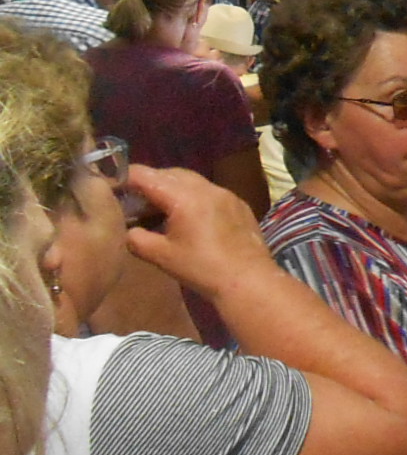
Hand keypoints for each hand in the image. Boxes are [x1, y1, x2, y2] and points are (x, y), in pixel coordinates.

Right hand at [121, 165, 277, 299]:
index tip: (110, 183)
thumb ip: (136, 238)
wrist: (248, 280)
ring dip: (172, 188)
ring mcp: (226, 194)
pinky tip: (187, 215)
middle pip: (170, 173)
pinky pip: (209, 192)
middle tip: (133, 198)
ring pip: (192, 181)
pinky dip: (193, 196)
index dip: (125, 177)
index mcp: (185, 197)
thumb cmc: (201, 268)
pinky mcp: (238, 204)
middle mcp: (207, 188)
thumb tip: (129, 230)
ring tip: (157, 208)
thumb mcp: (161, 255)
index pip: (147, 176)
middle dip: (149, 181)